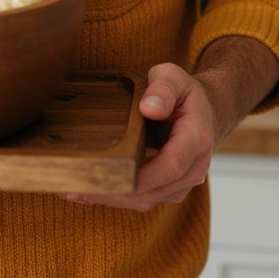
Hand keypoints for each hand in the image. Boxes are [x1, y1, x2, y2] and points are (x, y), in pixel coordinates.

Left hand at [61, 37, 278, 210]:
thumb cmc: (184, 93)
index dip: (140, 177)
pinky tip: (88, 191)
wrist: (205, 112)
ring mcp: (183, 183)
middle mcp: (194, 168)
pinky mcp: (170, 189)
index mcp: (196, 139)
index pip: (170, 166)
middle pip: (153, 190)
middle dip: (114, 192)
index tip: (107, 178)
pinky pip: (143, 199)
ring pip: (146, 200)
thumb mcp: (173, 77)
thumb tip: (149, 108)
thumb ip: (162, 89)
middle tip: (74, 187)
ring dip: (110, 199)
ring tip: (73, 191)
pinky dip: (117, 197)